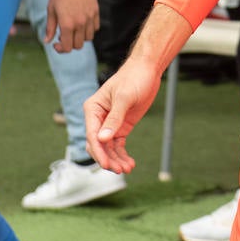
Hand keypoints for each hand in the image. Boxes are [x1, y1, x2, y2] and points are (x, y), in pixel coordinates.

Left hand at [46, 0, 98, 51]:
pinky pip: (95, 28)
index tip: (56, 43)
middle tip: (63, 35)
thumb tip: (47, 41)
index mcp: (67, 24)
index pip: (67, 47)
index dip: (61, 49)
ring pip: (88, 38)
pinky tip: (81, 22)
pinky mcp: (96, 11)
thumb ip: (50, 28)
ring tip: (73, 29)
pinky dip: (89, 29)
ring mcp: (89, 18)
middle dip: (70, 44)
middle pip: (78, 45)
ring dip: (80, 37)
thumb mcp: (51, 10)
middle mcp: (80, 23)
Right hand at [84, 59, 161, 173]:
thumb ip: (114, 119)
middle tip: (119, 170)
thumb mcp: (125, 97)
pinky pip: (118, 145)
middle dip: (107, 158)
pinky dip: (122, 155)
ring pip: (108, 148)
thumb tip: (103, 139)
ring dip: (116, 159)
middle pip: (98, 145)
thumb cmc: (134, 77)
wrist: (147, 70)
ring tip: (128, 168)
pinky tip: (129, 163)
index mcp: (92, 109)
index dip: (99, 152)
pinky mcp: (121, 127)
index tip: (107, 164)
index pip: (92, 135)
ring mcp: (109, 124)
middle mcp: (98, 118)